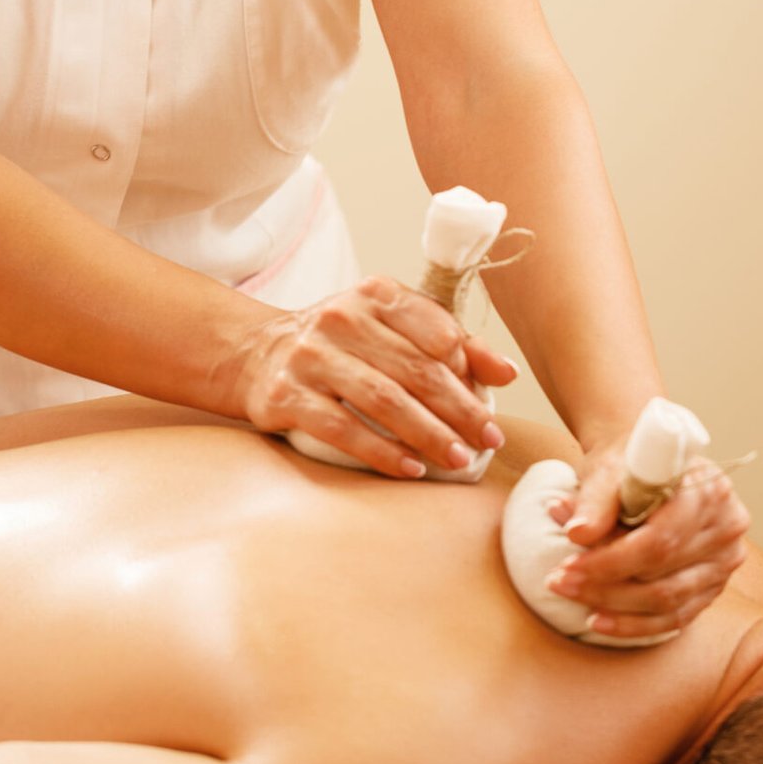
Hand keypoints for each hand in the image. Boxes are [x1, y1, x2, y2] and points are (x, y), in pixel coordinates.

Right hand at [232, 276, 516, 477]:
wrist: (256, 353)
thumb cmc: (341, 344)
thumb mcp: (389, 328)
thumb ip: (447, 343)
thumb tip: (506, 372)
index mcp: (374, 295)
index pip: (435, 329)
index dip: (470, 367)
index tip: (492, 403)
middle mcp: (341, 319)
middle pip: (415, 368)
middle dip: (459, 409)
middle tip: (487, 439)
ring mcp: (311, 356)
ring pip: (383, 399)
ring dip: (428, 433)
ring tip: (458, 458)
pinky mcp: (287, 395)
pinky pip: (342, 428)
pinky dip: (381, 452)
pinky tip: (410, 468)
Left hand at [542, 453, 750, 641]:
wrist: (651, 458)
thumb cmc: (630, 462)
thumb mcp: (609, 469)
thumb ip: (595, 500)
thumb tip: (577, 533)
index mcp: (709, 490)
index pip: (659, 541)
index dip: (610, 560)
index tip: (567, 566)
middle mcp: (727, 526)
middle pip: (663, 574)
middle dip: (604, 584)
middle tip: (558, 582)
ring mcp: (724, 560)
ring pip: (668, 600)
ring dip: (613, 606)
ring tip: (571, 595)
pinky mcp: (714, 585)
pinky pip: (675, 617)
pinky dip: (634, 624)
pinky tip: (599, 621)